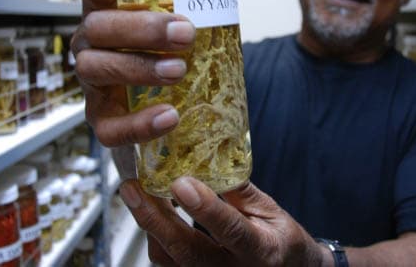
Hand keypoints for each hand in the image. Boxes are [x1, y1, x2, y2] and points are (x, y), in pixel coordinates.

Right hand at [70, 0, 248, 149]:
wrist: (169, 115)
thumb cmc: (168, 52)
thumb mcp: (187, 19)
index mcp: (107, 6)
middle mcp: (90, 41)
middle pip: (96, 25)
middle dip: (142, 28)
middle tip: (186, 33)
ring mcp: (92, 83)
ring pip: (96, 68)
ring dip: (139, 68)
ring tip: (180, 71)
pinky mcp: (102, 122)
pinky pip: (109, 127)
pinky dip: (138, 124)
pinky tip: (170, 116)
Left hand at [119, 177, 327, 266]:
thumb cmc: (281, 241)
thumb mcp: (271, 211)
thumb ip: (239, 190)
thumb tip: (208, 158)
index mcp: (262, 250)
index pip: (231, 230)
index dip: (204, 207)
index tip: (182, 183)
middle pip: (187, 249)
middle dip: (155, 218)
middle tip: (133, 189)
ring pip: (169, 259)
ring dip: (150, 225)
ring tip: (135, 194)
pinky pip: (167, 263)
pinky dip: (155, 236)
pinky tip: (150, 212)